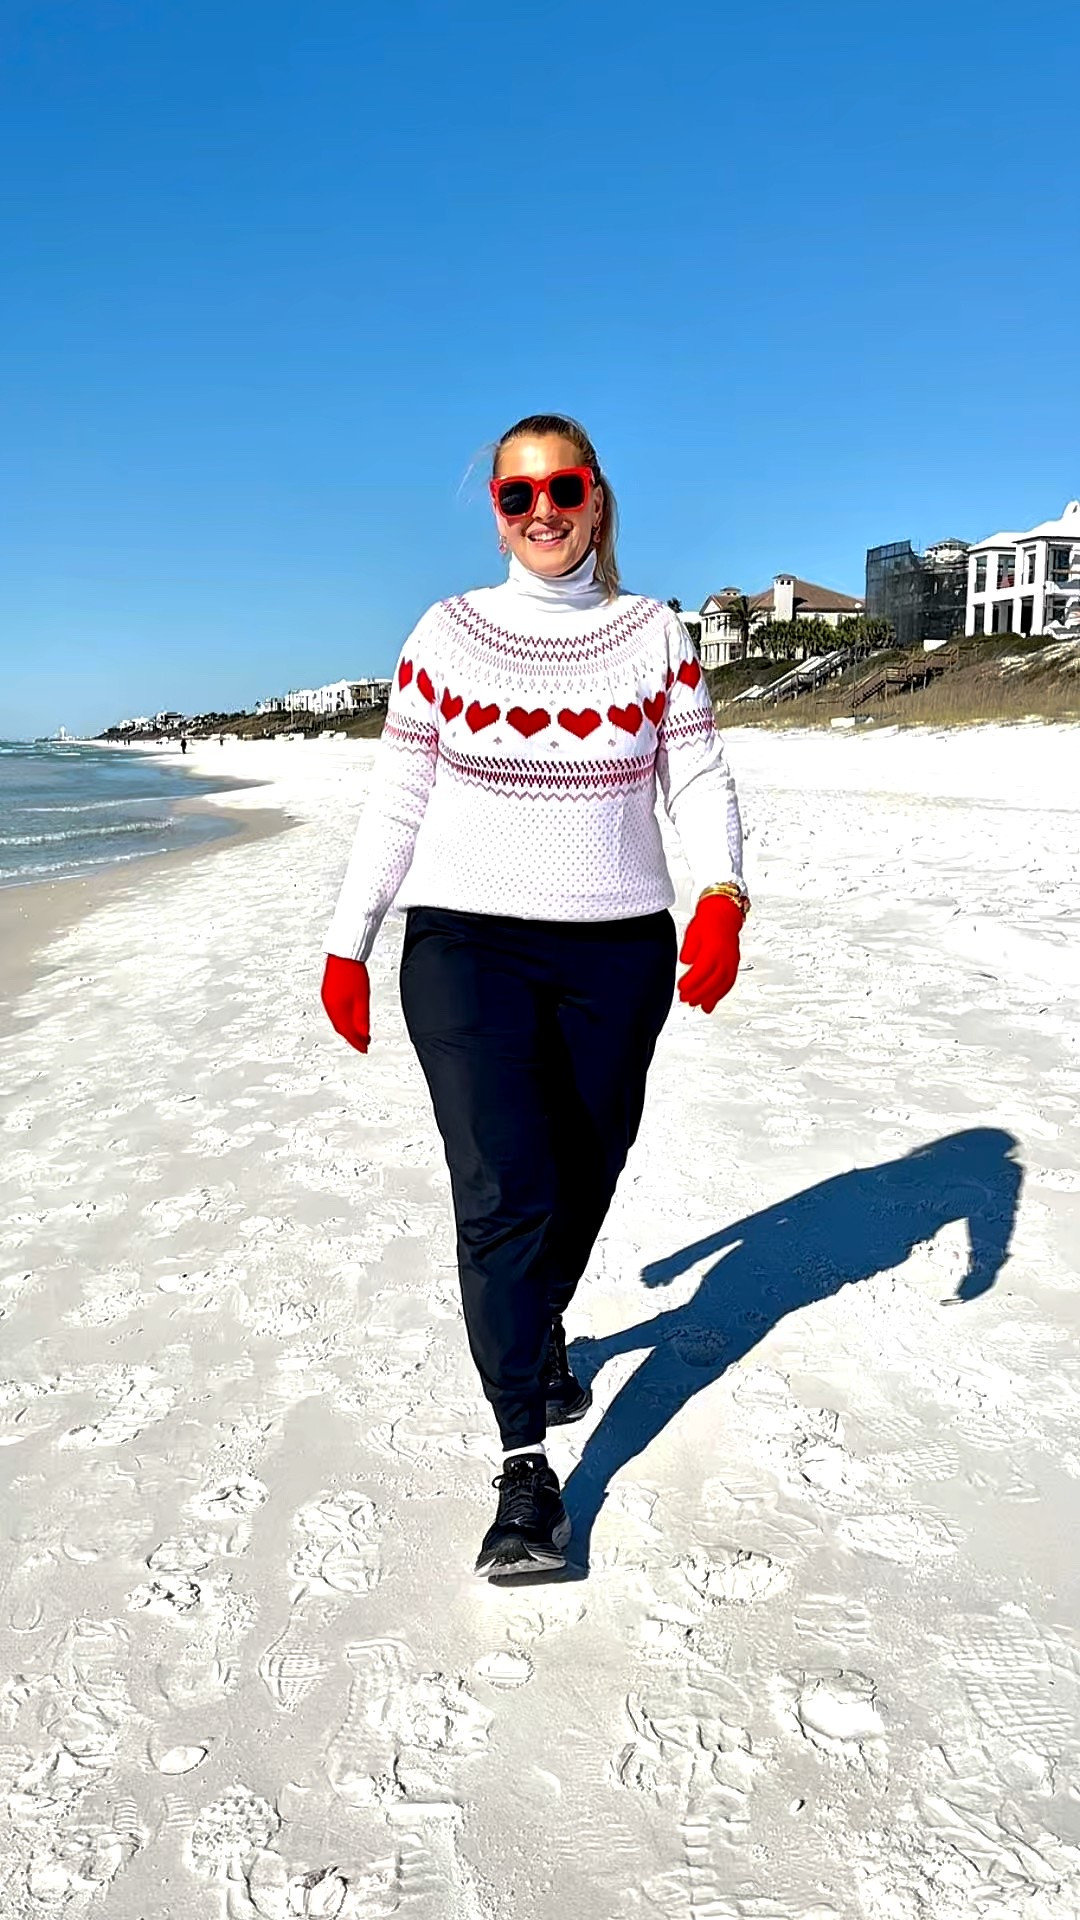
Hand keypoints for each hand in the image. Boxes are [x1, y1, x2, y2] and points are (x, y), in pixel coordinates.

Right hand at [320, 954, 370, 1052]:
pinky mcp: (328, 992)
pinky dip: (343, 1018)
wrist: (344, 954)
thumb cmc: (353, 973)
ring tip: (358, 1032)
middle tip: (363, 1043)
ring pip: (338, 1020)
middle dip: (352, 1037)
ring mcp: (327, 998)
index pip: (347, 1032)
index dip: (357, 1043)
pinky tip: (349, 1017)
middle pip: (341, 1027)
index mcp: (337, 1010)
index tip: (364, 1049)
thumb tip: (363, 1035)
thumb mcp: (362, 999)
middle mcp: (329, 1006)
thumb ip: (362, 1019)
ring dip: (347, 1028)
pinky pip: (335, 1011)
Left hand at [677, 894, 742, 1013]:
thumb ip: (689, 949)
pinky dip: (720, 994)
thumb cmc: (708, 920)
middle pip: (713, 981)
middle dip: (699, 993)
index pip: (702, 970)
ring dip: (710, 997)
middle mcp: (726, 956)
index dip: (691, 982)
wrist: (725, 912)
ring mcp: (732, 961)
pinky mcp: (734, 964)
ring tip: (699, 1005)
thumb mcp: (693, 932)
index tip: (681, 988)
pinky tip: (711, 1002)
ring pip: (723, 985)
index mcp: (715, 948)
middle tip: (686, 1000)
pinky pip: (729, 983)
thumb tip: (685, 961)